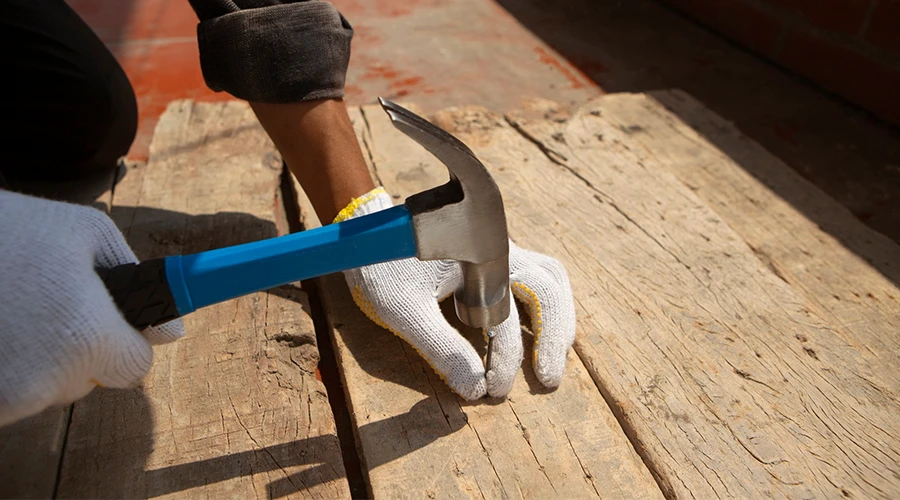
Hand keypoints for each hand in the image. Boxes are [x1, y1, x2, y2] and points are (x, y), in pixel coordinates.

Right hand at [0, 190, 183, 426]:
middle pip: (89, 381)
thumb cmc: (12, 227)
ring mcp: (5, 399)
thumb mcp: (86, 232)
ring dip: (39, 358)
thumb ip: (139, 280)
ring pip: (47, 389)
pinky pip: (9, 394)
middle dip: (78, 348)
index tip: (107, 320)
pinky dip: (7, 365)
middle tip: (44, 304)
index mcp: (85, 339)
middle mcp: (46, 382)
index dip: (125, 339)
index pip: (135, 367)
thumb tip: (172, 331)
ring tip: (12, 310)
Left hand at [337, 188, 575, 398]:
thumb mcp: (404, 310)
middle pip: (548, 290)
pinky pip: (537, 274)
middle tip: (547, 380)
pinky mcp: (494, 254)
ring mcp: (501, 249)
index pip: (507, 319)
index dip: (506, 360)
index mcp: (481, 262)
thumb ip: (441, 348)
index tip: (492, 389)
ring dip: (556, 318)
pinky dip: (545, 303)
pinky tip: (538, 328)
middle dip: (551, 337)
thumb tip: (474, 388)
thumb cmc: (383, 263)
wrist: (370, 227)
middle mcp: (500, 250)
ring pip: (550, 278)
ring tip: (554, 356)